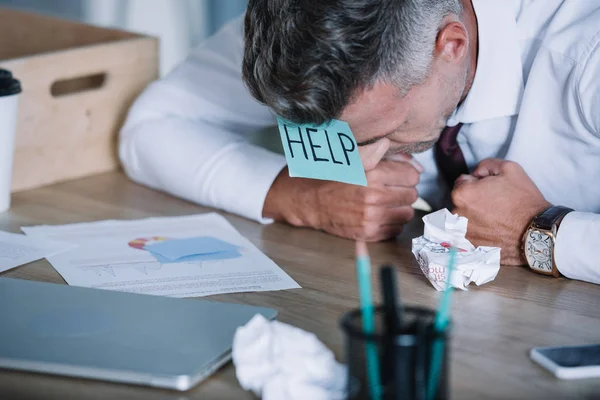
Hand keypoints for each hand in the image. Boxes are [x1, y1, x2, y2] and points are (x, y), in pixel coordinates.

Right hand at [263, 138, 421, 240]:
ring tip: (383, 203)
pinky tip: (377, 215)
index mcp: (374, 174)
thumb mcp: (356, 158)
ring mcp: (372, 217)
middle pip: (412, 195)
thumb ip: (389, 158)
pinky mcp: (369, 233)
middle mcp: (375, 197)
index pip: (413, 176)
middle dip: (403, 191)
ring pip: (407, 213)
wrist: (310, 201)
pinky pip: (396, 229)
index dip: (405, 174)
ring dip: (398, 208)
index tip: (396, 176)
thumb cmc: (332, 177)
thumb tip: (416, 166)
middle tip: (388, 189)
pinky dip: (390, 223)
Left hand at [451, 159, 550, 264]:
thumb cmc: (523, 201)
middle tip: (495, 204)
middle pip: (461, 201)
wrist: (536, 232)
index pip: (463, 182)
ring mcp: (462, 232)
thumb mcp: (509, 168)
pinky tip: (493, 229)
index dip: (477, 183)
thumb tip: (476, 173)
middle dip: (474, 199)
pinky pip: (470, 233)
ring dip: (475, 215)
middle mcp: (457, 214)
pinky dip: (478, 230)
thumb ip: (486, 165)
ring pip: (465, 217)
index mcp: (462, 194)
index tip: (491, 190)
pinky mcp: (470, 245)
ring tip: (496, 218)